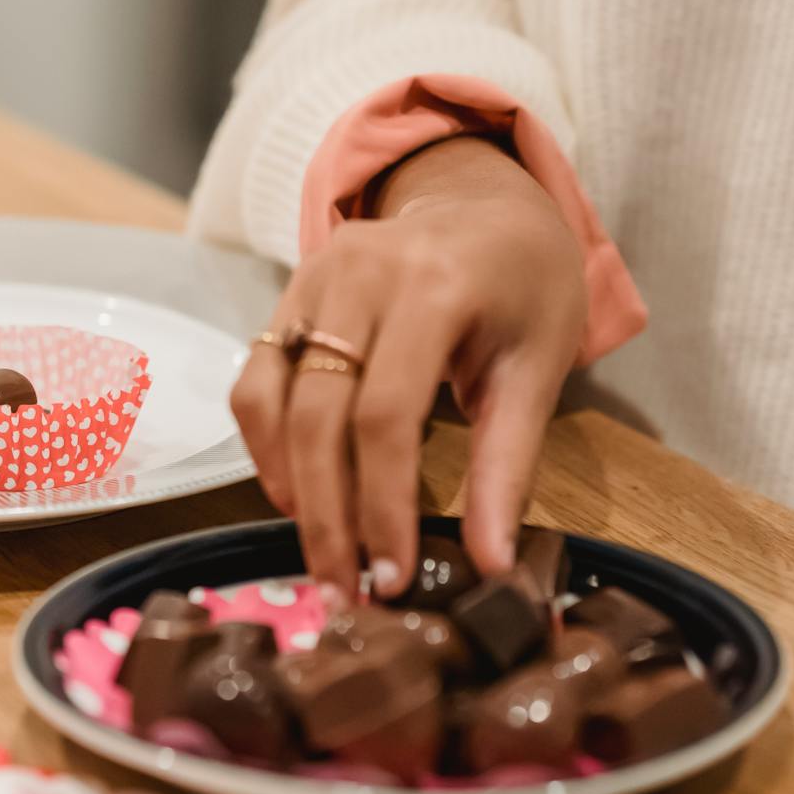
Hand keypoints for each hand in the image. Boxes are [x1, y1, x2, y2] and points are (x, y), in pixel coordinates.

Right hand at [229, 136, 586, 600]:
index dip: (381, 506)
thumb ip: (508, 466)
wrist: (483, 203)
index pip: (387, 416)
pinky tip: (295, 493)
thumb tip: (490, 566)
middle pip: (318, 416)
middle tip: (346, 591)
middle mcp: (359, 273)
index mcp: (434, 286)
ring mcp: (312, 277)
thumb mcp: (539, 367)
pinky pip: (254, 378)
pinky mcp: (287, 292)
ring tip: (320, 552)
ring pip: (270, 400)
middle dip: (328, 517)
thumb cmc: (525, 285)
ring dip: (287, 486)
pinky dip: (264, 444)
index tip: (392, 578)